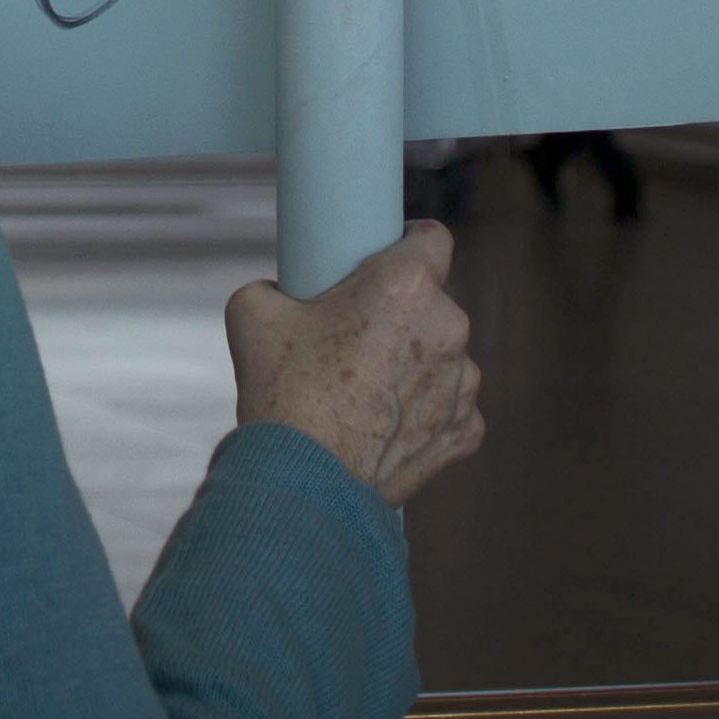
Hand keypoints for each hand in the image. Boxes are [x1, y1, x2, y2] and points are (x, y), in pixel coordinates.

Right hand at [224, 222, 483, 508]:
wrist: (304, 482)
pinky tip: (386, 423)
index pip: (434, 237)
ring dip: (418, 364)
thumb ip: (278, 287)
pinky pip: (451, 407)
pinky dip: (426, 412)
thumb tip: (281, 294)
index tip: (390, 255)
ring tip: (368, 388)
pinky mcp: (465, 432)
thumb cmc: (283, 392)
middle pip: (433, 302)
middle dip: (402, 312)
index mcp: (406, 285)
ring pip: (444, 356)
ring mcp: (463, 385)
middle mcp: (448, 328)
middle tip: (356, 333)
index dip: (411, 241)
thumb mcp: (254, 310)